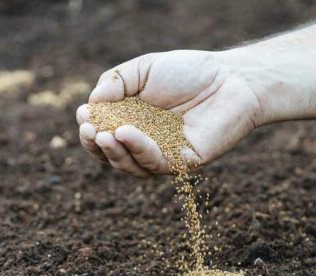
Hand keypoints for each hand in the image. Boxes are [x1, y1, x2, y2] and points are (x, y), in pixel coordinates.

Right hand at [76, 50, 264, 177]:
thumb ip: (115, 83)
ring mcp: (164, 155)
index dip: (89, 129)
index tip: (85, 115)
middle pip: (113, 155)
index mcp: (133, 122)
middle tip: (90, 131)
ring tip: (105, 134)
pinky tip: (127, 133)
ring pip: (131, 165)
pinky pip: (156, 163)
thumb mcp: (143, 69)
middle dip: (97, 146)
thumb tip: (91, 104)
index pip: (103, 134)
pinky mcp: (183, 163)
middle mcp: (146, 142)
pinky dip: (139, 149)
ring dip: (114, 153)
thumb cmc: (189, 72)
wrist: (231, 78)